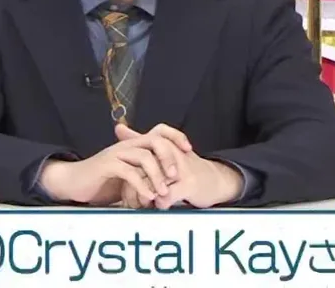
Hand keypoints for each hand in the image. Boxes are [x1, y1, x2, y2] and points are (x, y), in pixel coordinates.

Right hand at [40, 125, 185, 205]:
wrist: (73, 182)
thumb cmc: (101, 181)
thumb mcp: (128, 178)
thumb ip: (145, 178)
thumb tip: (169, 188)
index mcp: (133, 146)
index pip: (159, 131)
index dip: (176, 137)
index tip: (189, 150)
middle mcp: (126, 146)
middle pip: (155, 141)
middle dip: (170, 157)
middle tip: (177, 176)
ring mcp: (116, 154)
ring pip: (144, 157)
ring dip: (157, 176)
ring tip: (163, 192)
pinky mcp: (106, 165)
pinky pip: (129, 172)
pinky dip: (141, 185)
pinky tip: (148, 197)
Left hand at [114, 124, 241, 208]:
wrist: (215, 180)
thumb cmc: (185, 166)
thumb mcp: (163, 150)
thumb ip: (140, 140)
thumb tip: (118, 127)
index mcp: (163, 144)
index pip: (137, 152)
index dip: (130, 169)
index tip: (126, 179)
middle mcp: (171, 154)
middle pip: (142, 167)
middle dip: (133, 185)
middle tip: (126, 196)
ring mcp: (181, 169)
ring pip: (152, 181)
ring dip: (143, 196)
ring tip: (138, 204)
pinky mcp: (189, 184)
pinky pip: (166, 194)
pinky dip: (159, 203)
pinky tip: (157, 206)